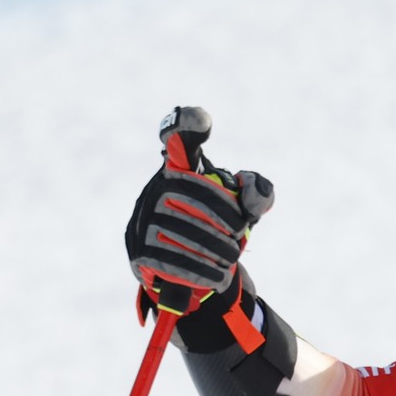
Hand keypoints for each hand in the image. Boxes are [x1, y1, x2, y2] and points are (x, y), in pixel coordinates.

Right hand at [125, 106, 273, 313]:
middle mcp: (157, 190)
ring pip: (181, 230)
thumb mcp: (244, 213)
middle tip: (238, 239)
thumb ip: (257, 194)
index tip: (201, 118)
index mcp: (180, 173)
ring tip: (230, 259)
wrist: (185, 275)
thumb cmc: (217, 233)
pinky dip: (198, 270)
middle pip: (193, 197)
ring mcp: (144, 219)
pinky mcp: (139, 250)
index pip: (180, 141)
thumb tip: (250, 185)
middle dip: (223, 221)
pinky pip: (169, 258)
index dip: (186, 126)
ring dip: (213, 248)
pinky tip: (216, 277)